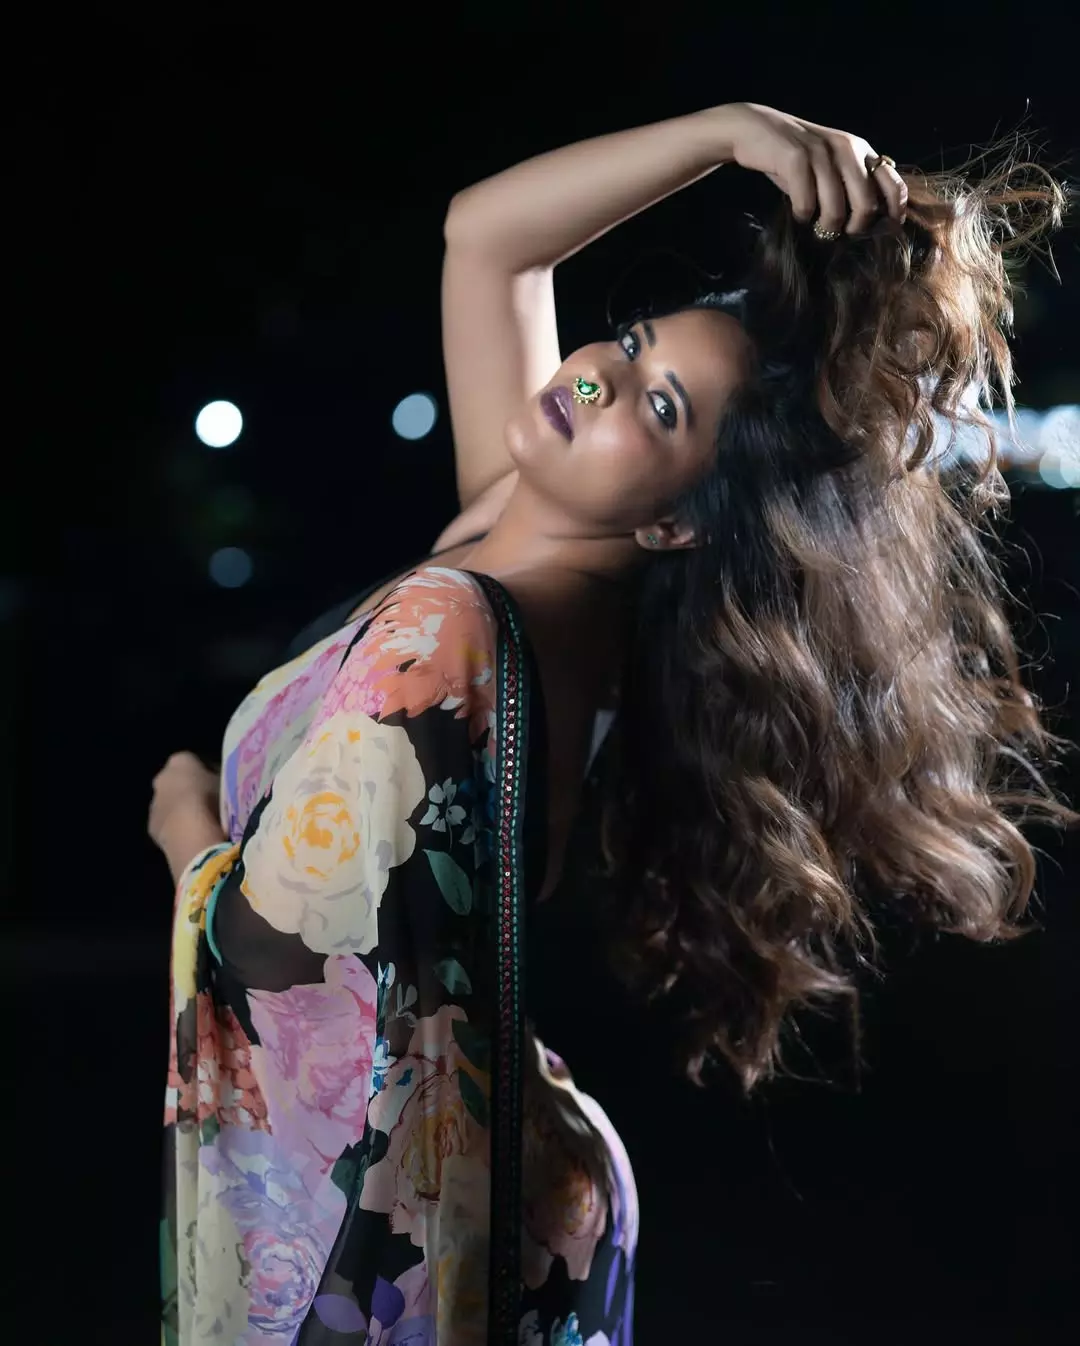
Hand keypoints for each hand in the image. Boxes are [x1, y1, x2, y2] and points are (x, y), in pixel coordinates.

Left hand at [148, 750, 221, 852]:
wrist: (190, 834)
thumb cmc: (212, 801)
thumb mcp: (226, 783)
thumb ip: (221, 779)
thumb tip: (223, 783)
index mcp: (180, 760)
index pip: (194, 761)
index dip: (207, 772)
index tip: (218, 783)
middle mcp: (162, 777)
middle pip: (177, 781)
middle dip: (189, 789)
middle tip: (209, 802)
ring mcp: (154, 803)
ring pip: (169, 802)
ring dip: (181, 809)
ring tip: (201, 823)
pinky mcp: (152, 826)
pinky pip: (166, 822)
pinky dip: (175, 826)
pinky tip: (190, 835)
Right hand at [712, 102, 907, 234]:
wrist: (755, 130)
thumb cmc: (795, 158)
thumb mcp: (830, 166)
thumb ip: (852, 184)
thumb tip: (872, 219)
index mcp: (861, 150)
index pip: (893, 184)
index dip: (894, 213)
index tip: (882, 230)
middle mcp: (847, 148)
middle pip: (867, 204)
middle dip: (854, 228)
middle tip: (839, 233)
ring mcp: (822, 152)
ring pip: (836, 210)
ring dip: (825, 227)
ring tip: (815, 226)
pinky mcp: (796, 158)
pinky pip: (806, 204)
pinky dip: (802, 215)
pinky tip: (797, 213)